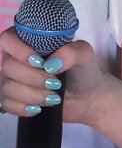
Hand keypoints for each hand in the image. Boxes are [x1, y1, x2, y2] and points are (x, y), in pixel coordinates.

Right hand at [0, 28, 114, 124]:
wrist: (87, 97)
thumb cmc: (83, 71)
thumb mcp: (85, 56)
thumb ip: (71, 53)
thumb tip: (51, 64)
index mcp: (31, 41)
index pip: (8, 39)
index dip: (19, 51)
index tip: (40, 63)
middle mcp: (17, 58)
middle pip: (7, 66)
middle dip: (33, 78)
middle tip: (56, 83)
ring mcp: (13, 79)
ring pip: (7, 87)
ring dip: (32, 95)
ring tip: (54, 97)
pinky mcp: (13, 98)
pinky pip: (6, 104)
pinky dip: (23, 108)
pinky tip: (39, 108)